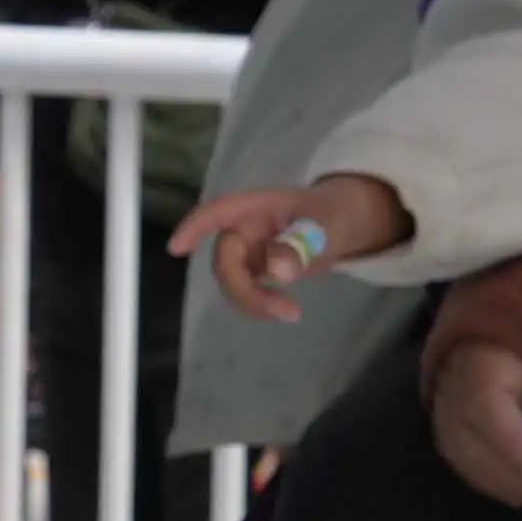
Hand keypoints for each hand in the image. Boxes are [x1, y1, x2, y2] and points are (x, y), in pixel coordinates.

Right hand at [175, 171, 405, 319]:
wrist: (345, 224)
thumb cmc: (332, 214)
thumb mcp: (325, 226)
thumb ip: (302, 243)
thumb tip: (278, 269)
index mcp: (256, 207)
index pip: (217, 212)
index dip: (194, 227)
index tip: (176, 248)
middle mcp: (246, 229)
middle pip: (225, 259)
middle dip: (244, 288)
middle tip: (285, 310)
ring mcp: (249, 251)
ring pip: (233, 281)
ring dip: (254, 302)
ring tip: (292, 313)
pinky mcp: (256, 270)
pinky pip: (248, 291)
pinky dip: (262, 304)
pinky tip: (288, 310)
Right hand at [423, 327, 521, 513]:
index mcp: (483, 341)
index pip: (483, 405)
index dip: (511, 448)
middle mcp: (454, 367)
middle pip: (464, 435)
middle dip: (511, 474)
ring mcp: (453, 380)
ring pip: (457, 445)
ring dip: (499, 478)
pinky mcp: (463, 391)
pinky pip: (461, 441)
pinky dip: (489, 468)